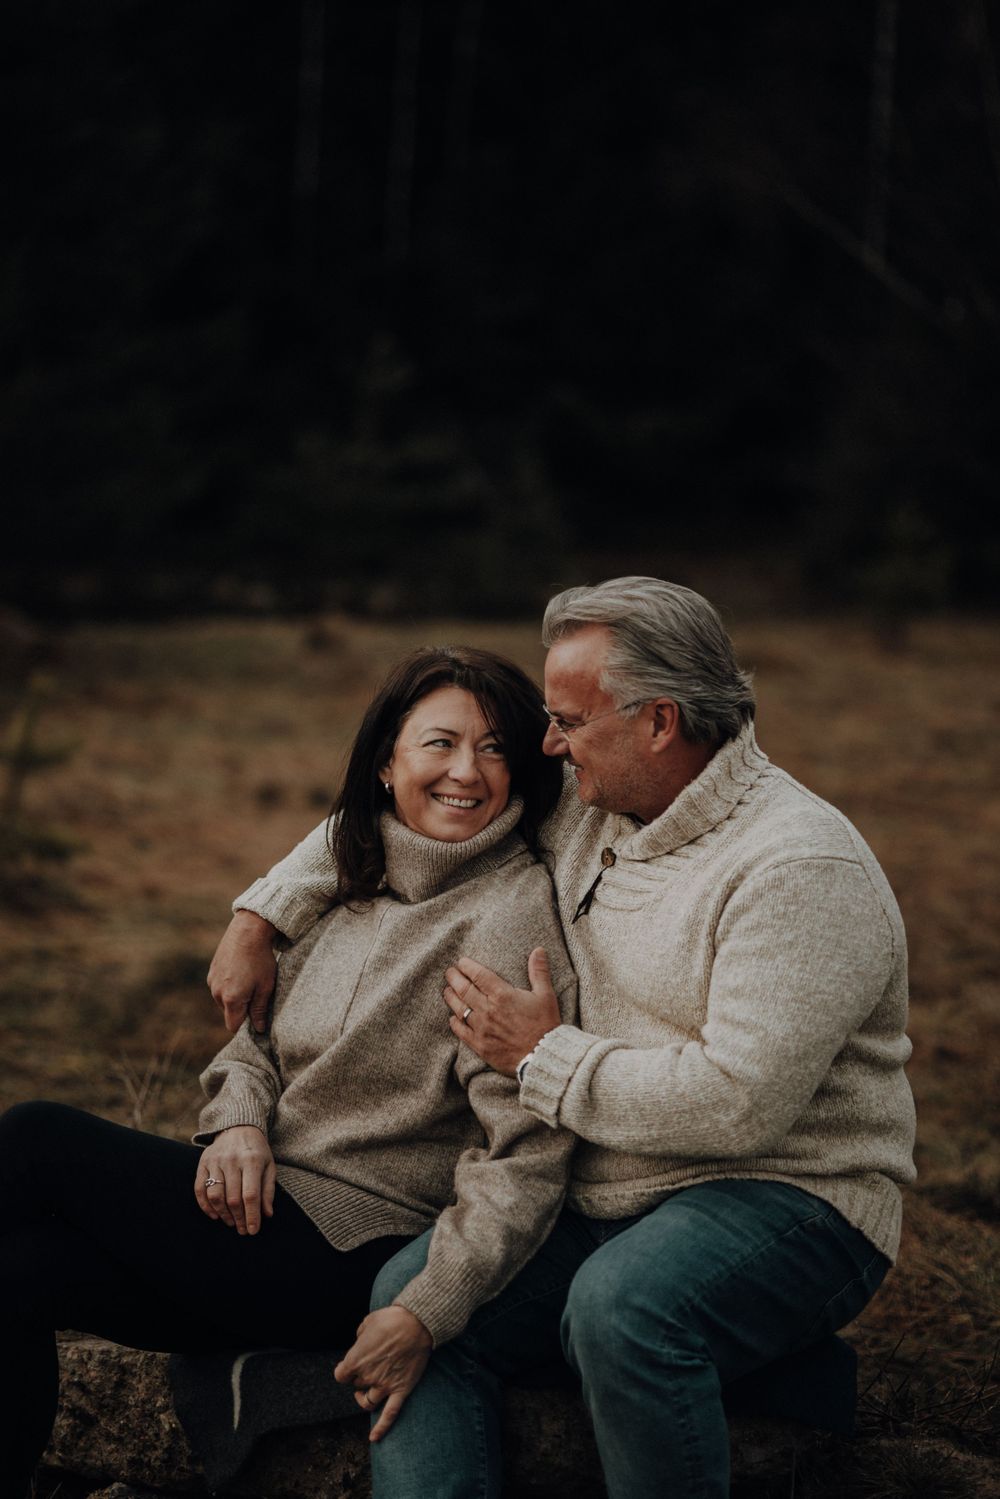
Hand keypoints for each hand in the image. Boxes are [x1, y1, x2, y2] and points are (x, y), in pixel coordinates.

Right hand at [195, 1125, 275, 1233]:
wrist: (238, 1127)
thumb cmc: (257, 1151)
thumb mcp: (269, 1166)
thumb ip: (268, 1190)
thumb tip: (267, 1215)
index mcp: (252, 1161)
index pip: (251, 1195)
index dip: (251, 1216)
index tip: (253, 1231)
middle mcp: (232, 1160)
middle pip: (232, 1198)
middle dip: (238, 1219)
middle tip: (242, 1230)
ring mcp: (215, 1161)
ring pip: (215, 1196)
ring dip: (222, 1214)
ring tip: (230, 1222)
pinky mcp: (202, 1163)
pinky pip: (199, 1189)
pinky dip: (205, 1206)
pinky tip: (214, 1215)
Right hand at [207, 911, 277, 1032]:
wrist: (248, 930)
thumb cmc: (261, 960)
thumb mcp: (266, 986)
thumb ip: (259, 1010)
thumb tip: (259, 1029)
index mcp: (231, 999)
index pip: (233, 1026)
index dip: (246, 1026)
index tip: (257, 1018)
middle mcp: (217, 992)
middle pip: (228, 1013)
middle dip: (241, 1010)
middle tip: (257, 995)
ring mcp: (212, 981)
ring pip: (223, 1000)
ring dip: (234, 997)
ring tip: (250, 980)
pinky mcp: (212, 971)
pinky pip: (220, 986)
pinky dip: (229, 985)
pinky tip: (242, 972)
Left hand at [334, 1306, 432, 1441]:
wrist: (417, 1323)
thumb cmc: (391, 1319)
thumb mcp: (367, 1322)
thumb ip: (360, 1336)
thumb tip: (360, 1342)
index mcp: (355, 1360)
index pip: (341, 1376)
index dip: (345, 1371)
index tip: (351, 1366)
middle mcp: (368, 1376)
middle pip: (356, 1386)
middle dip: (360, 1378)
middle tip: (369, 1367)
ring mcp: (384, 1386)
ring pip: (368, 1402)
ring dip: (366, 1398)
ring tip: (366, 1393)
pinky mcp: (400, 1390)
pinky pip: (390, 1414)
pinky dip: (381, 1428)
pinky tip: (374, 1438)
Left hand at [443, 946, 560, 1074]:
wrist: (544, 1056)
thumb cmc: (546, 1025)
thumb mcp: (546, 995)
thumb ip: (539, 971)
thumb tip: (539, 949)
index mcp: (503, 995)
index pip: (478, 975)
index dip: (467, 966)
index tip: (461, 962)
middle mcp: (488, 1010)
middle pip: (464, 989)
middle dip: (454, 978)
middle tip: (449, 972)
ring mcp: (482, 1028)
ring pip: (459, 1009)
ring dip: (451, 997)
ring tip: (447, 990)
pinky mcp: (480, 1045)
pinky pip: (461, 1031)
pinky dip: (454, 1022)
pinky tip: (452, 1018)